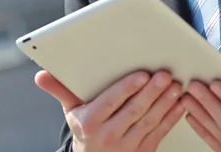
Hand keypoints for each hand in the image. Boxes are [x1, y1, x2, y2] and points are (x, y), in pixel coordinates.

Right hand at [35, 70, 183, 150]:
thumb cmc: (84, 130)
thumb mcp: (70, 111)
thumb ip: (60, 90)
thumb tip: (40, 76)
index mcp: (90, 123)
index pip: (110, 103)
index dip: (127, 89)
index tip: (141, 75)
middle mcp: (109, 136)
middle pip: (134, 111)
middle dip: (152, 92)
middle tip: (164, 75)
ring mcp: (128, 147)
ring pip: (150, 122)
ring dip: (165, 103)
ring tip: (175, 86)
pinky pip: (160, 133)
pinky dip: (171, 118)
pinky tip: (179, 104)